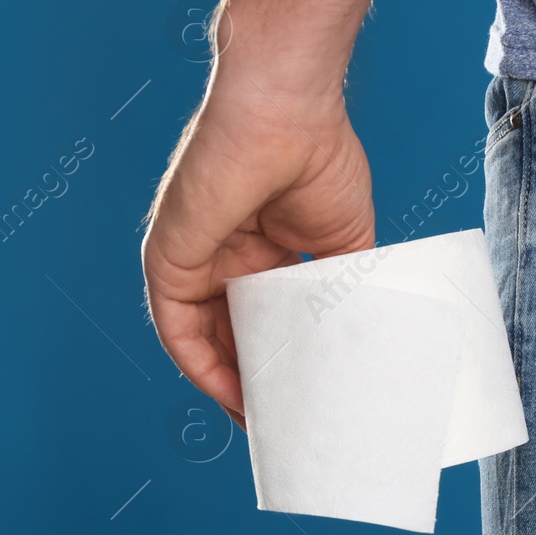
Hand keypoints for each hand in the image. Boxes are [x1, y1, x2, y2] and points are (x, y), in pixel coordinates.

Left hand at [142, 34, 372, 429]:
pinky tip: (231, 394)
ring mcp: (193, 257)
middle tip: (285, 421)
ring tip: (263, 420)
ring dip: (227, 384)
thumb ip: (345, 284)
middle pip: (230, 333)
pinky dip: (201, 365)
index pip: (263, 315)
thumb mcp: (348, 238)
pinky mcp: (169, 258)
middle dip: (254, 379)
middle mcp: (221, 255)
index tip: (306, 393)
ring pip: (203, 338)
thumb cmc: (320, 158)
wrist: (288, 113)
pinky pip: (178, 328)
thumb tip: (367, 331)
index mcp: (261, 247)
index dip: (282, 356)